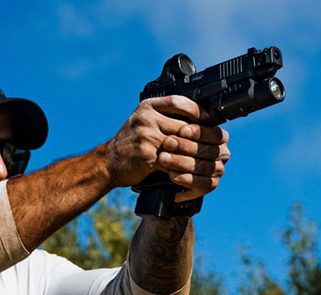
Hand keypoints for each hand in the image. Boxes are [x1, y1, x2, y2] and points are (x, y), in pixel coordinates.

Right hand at [105, 95, 229, 199]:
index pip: (179, 102)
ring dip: (193, 152)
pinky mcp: (147, 155)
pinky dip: (180, 165)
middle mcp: (146, 118)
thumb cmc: (129, 144)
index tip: (208, 119)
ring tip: (203, 156)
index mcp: (148, 106)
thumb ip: (163, 117)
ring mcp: (147, 136)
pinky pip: (171, 159)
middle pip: (183, 125)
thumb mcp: (143, 122)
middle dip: (199, 135)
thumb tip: (194, 120)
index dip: (197, 111)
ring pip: (180, 143)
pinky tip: (188, 167)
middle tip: (211, 142)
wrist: (108, 163)